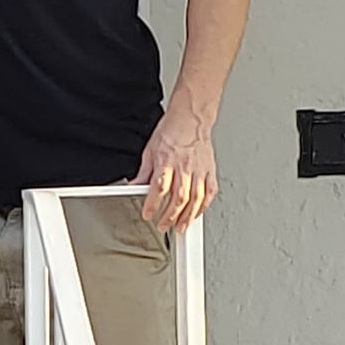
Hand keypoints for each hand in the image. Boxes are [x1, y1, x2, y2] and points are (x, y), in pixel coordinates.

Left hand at [135, 105, 217, 231]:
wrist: (191, 118)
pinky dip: (204, 205)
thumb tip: (134, 185)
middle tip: (163, 226)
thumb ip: (144, 171)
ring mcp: (199, 170)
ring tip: (181, 227)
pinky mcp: (210, 170)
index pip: (159, 188)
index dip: (153, 204)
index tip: (148, 215)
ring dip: (187, 216)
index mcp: (167, 161)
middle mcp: (184, 167)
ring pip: (195, 199)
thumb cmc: (172, 130)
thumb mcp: (150, 150)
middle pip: (179, 198)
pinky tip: (197, 213)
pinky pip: (210, 192)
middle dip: (170, 216)